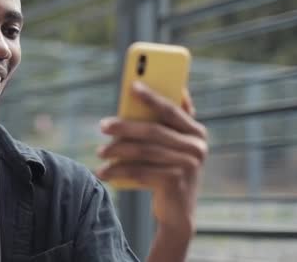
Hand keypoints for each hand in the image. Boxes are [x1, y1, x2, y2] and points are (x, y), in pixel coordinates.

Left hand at [96, 81, 207, 235]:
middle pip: (153, 131)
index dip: (152, 97)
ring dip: (117, 150)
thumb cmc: (169, 168)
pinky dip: (119, 171)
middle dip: (125, 126)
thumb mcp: (172, 145)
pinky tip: (103, 172)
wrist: (178, 210)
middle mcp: (197, 147)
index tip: (132, 86)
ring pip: (144, 151)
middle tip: (103, 125)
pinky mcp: (175, 183)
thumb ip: (165, 122)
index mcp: (196, 131)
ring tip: (99, 151)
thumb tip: (142, 89)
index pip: (171, 109)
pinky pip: (141, 172)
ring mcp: (188, 166)